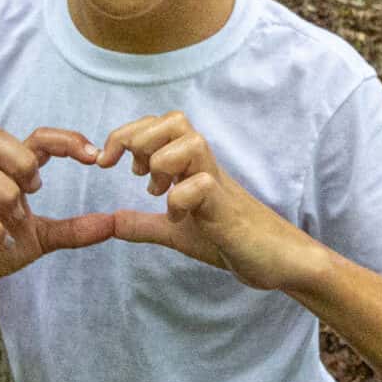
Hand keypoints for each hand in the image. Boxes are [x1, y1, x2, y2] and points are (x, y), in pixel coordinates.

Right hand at [0, 127, 118, 310]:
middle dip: (21, 160)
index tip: (93, 156)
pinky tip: (3, 244)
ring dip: (5, 192)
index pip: (34, 138)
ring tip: (17, 218)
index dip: (63, 140)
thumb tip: (113, 224)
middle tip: (36, 188)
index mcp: (7, 174)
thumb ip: (74, 229)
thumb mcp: (42, 237)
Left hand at [97, 111, 325, 292]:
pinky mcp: (227, 210)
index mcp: (190, 167)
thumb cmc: (231, 239)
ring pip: (192, 143)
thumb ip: (144, 224)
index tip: (104, 162)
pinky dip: (179, 199)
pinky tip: (175, 218)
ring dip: (162, 162)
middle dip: (141, 139)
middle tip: (134, 173)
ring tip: (156, 191)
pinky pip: (202, 186)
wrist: (276, 260)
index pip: (159, 124)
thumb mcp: (176, 232)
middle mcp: (205, 167)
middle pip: (175, 121)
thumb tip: (110, 221)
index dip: (127, 133)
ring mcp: (219, 185)